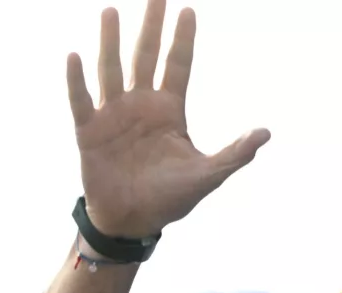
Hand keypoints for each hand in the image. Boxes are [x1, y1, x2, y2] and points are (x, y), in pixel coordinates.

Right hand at [67, 0, 270, 237]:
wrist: (134, 222)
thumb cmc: (170, 198)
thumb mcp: (208, 175)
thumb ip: (235, 154)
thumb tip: (265, 132)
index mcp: (169, 111)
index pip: (177, 66)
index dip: (182, 39)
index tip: (188, 9)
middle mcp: (140, 105)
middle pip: (145, 57)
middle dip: (150, 26)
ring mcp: (113, 115)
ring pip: (112, 70)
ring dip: (111, 42)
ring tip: (112, 11)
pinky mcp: (89, 132)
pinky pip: (81, 101)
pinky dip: (78, 80)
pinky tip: (76, 56)